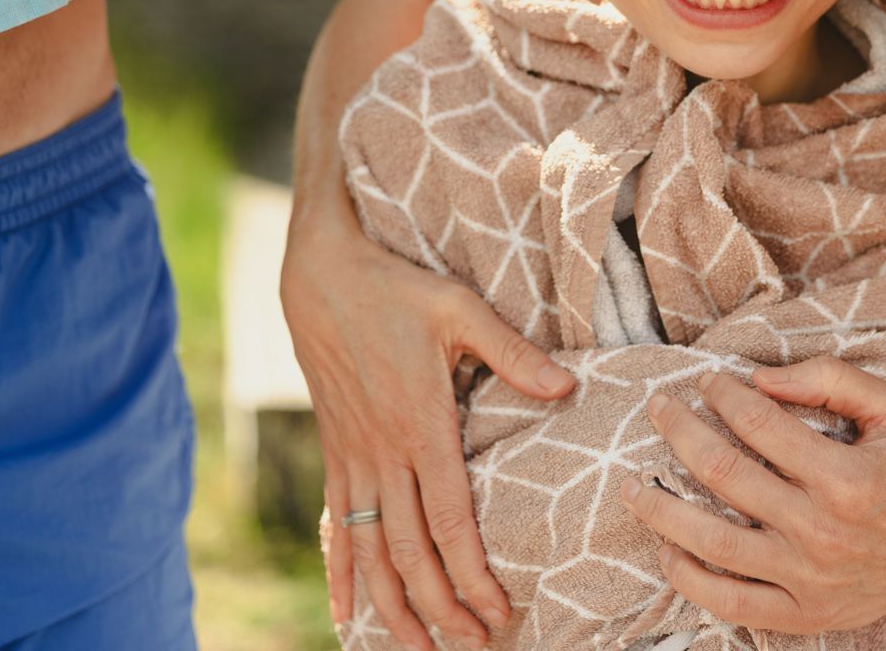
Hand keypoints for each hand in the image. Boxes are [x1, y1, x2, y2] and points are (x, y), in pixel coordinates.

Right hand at [280, 196, 576, 650]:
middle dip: (440, 606)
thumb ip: (512, 352)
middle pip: (409, 550)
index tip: (498, 610)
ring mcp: (354, 456)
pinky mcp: (335, 451)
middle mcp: (383, 451)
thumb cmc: (396, 287)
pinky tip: (345, 614)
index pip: (449, 519)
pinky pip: (335, 525)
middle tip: (474, 644)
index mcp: (421, 423)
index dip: (472, 572)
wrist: (319, 273)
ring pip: (370, 550)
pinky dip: (340, 573)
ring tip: (419, 650)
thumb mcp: (459, 308)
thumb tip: (565, 388)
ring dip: (393, 605)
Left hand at [621, 360, 885, 635]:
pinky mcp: (803, 614)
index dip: (723, 395)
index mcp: (846, 478)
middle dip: (680, 432)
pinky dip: (688, 579)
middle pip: (724, 475)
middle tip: (658, 408)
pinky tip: (666, 550)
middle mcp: (822, 531)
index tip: (706, 381)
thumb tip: (761, 377)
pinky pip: (729, 602)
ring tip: (631, 483)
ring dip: (662, 509)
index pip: (759, 424)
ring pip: (712, 542)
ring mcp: (808, 579)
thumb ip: (831, 379)